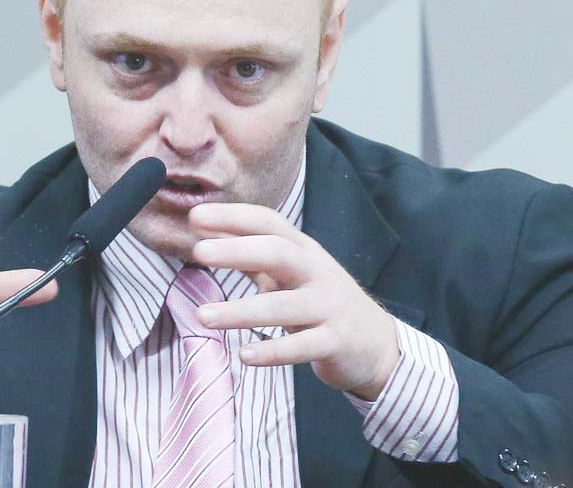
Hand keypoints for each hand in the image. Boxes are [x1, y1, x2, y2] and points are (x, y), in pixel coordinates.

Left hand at [188, 202, 399, 400]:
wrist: (376, 343)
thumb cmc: (321, 301)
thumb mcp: (289, 273)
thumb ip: (250, 255)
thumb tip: (205, 233)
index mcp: (303, 250)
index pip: (268, 223)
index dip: (234, 217)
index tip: (195, 217)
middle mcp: (317, 272)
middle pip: (278, 252)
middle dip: (238, 250)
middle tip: (199, 252)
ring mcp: (328, 307)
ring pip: (284, 306)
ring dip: (241, 311)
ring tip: (203, 316)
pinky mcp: (335, 342)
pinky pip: (301, 346)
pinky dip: (273, 351)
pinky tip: (245, 356)